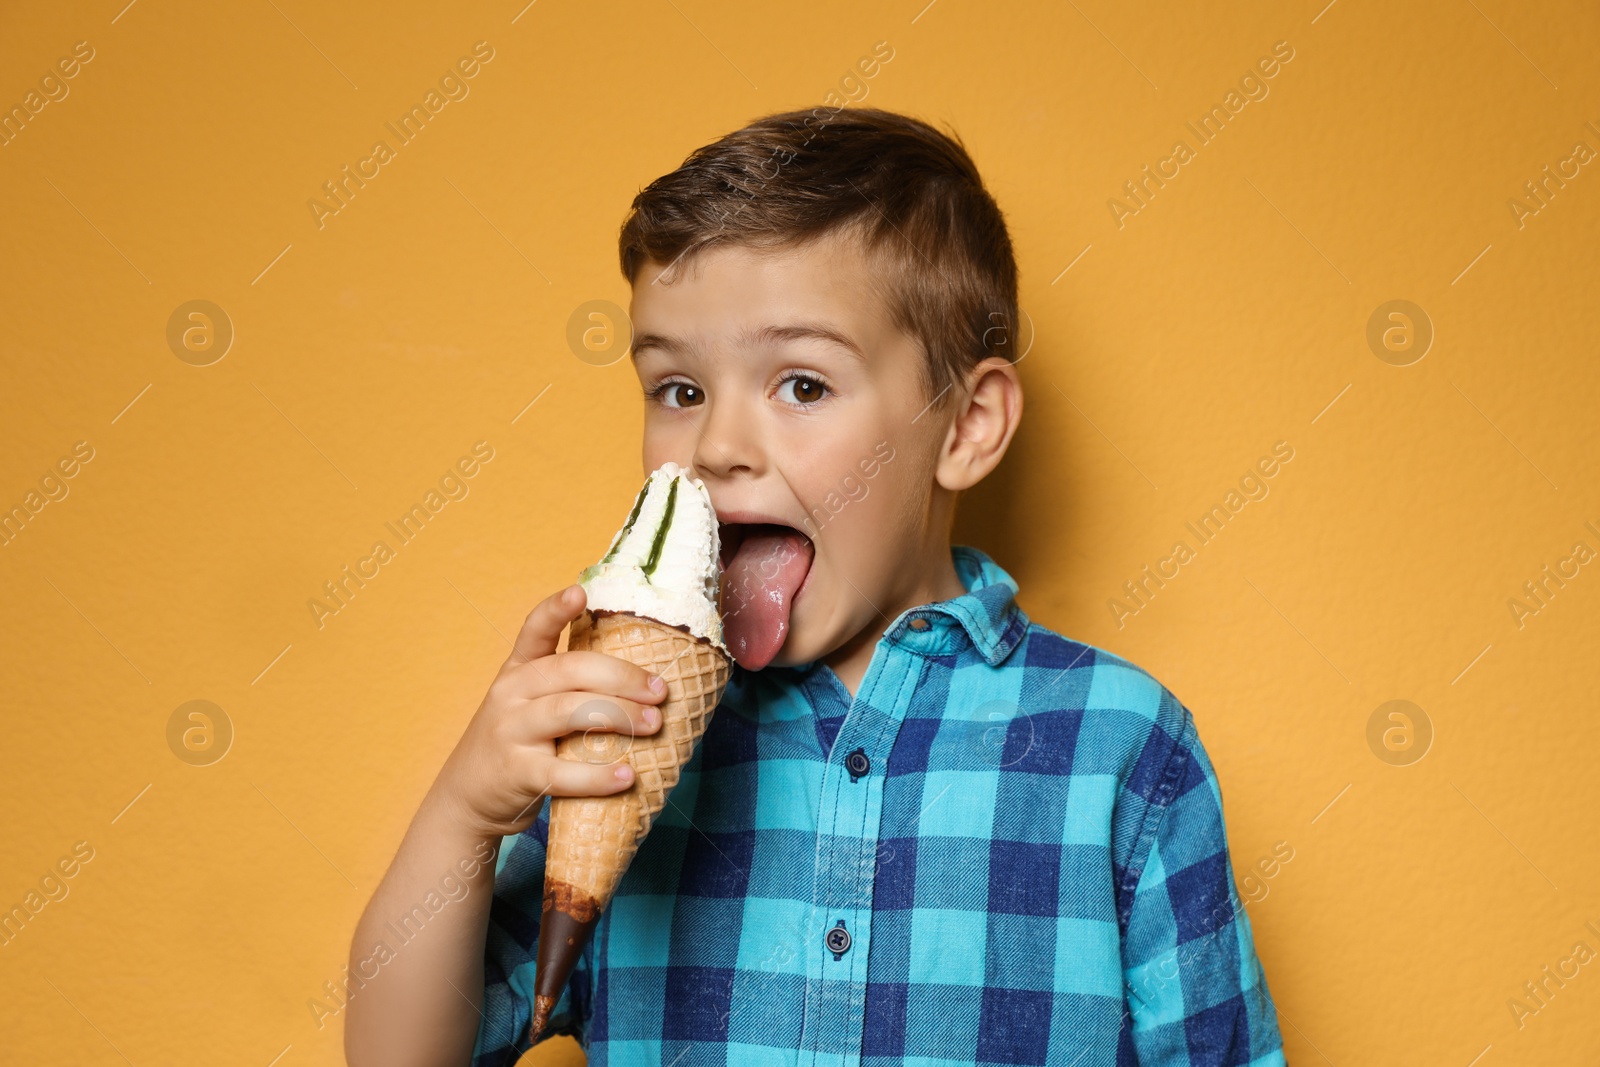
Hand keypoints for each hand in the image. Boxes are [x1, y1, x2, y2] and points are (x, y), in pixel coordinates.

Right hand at [430, 584, 665, 838]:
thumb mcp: (528, 703)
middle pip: (570, 670)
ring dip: (619, 716)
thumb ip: (568, 687)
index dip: (555, 609)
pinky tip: (626, 776)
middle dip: (622, 677)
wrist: (467, 798)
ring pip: (569, 712)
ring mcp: (511, 732)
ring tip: (653, 724)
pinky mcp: (517, 773)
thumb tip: (643, 679)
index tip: (580, 592)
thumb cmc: (518, 743)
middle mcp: (511, 694)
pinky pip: (562, 773)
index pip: (534, 630)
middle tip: (660, 691)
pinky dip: (597, 776)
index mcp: (518, 670)